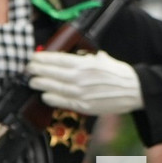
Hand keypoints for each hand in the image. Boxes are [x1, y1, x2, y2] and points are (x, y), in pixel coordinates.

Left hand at [26, 50, 142, 115]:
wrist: (133, 90)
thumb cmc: (117, 73)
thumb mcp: (101, 59)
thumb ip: (85, 58)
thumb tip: (72, 56)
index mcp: (85, 64)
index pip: (58, 60)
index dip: (43, 59)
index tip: (33, 57)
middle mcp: (81, 78)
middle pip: (53, 74)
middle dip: (38, 71)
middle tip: (27, 69)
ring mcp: (82, 93)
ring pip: (55, 88)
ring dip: (41, 84)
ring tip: (32, 81)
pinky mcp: (84, 106)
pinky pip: (64, 102)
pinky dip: (52, 99)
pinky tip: (44, 96)